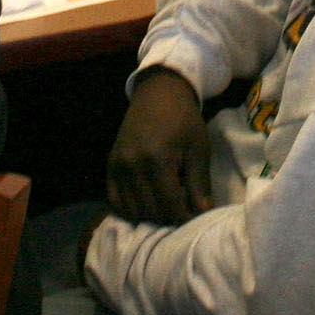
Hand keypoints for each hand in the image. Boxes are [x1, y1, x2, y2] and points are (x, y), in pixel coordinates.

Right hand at [107, 68, 213, 225]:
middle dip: (169, 217)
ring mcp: (118, 166)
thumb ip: (200, 184)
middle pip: (150, 210)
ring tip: (167, 203)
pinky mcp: (110, 165)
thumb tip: (204, 214)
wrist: (158, 94)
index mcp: (158, 159)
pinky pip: (115, 201)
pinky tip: (147, 202)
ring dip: (151, 214)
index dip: (184, 218)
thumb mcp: (198, 148)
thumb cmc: (184, 120)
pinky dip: (131, 208)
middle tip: (183, 209)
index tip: (195, 221)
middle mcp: (133, 165)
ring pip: (132, 209)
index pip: (169, 205)